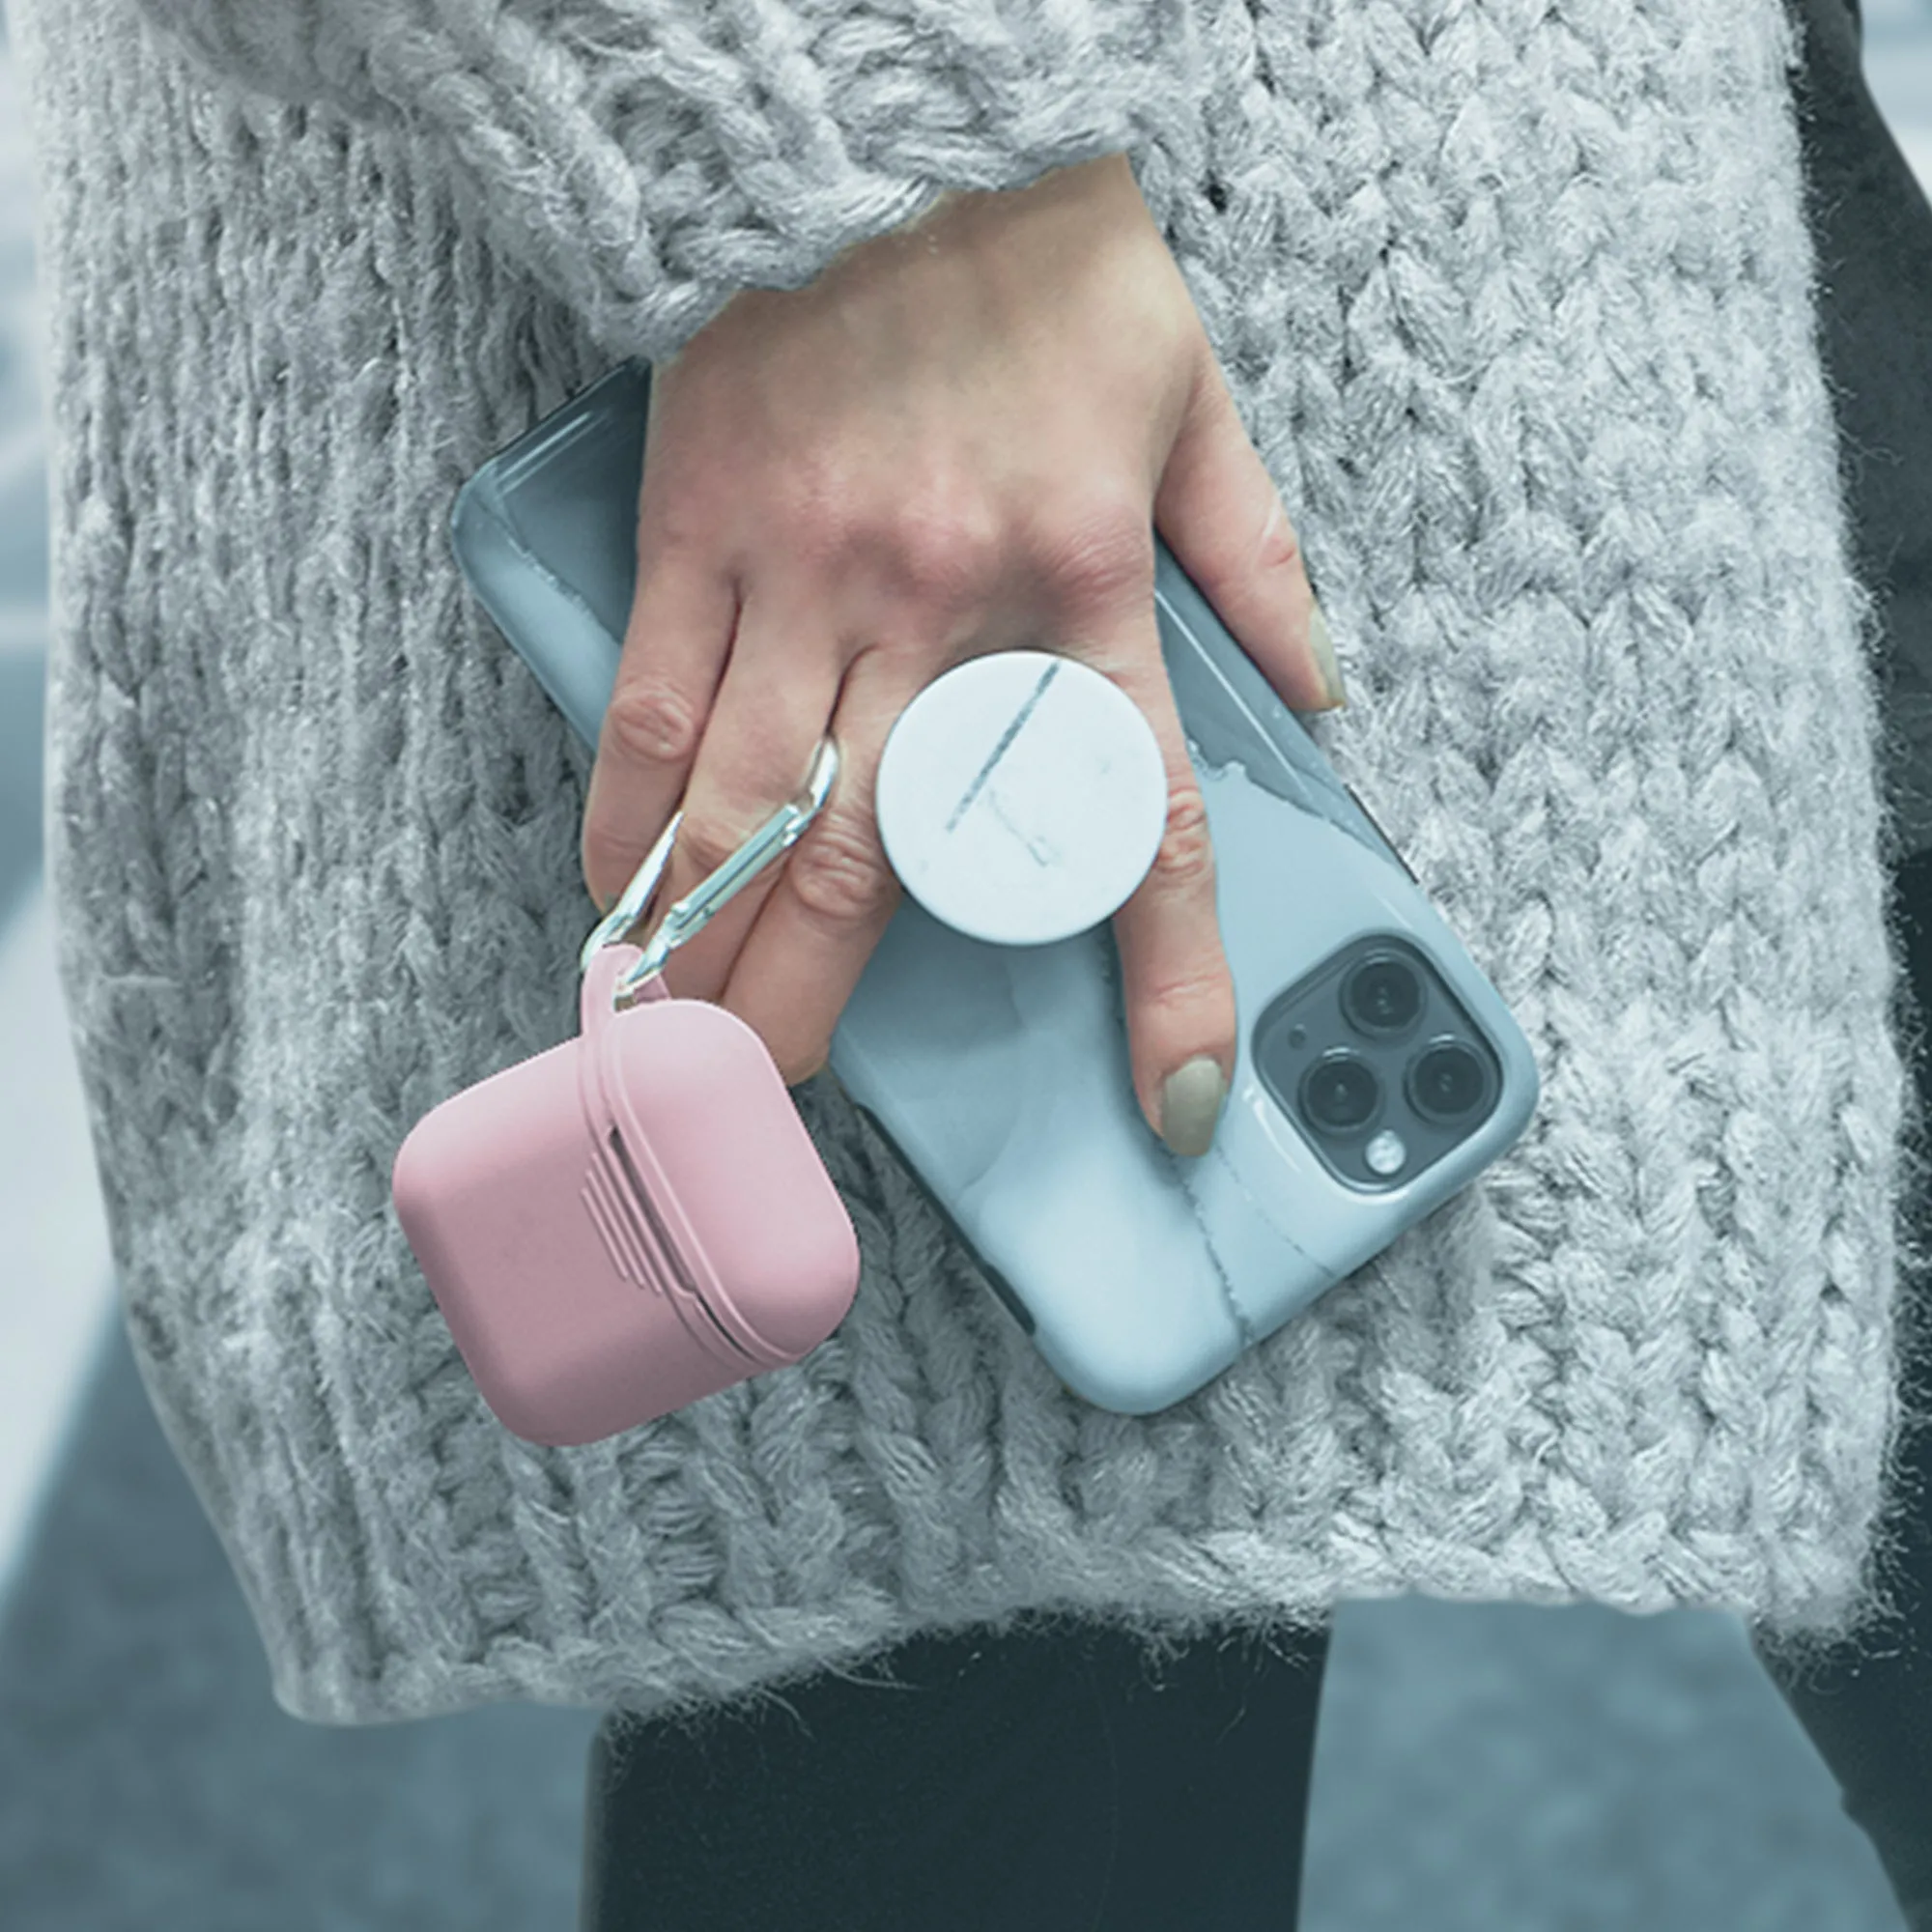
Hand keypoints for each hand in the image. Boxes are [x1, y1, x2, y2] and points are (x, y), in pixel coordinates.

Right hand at [581, 152, 1342, 1154]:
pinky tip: (614, 899)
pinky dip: (630, 818)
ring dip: (706, 949)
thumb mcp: (1198, 396)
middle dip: (820, 1008)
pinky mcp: (700, 528)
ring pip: (747, 807)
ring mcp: (807, 573)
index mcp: (1089, 582)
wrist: (883, 120)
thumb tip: (1314, 700)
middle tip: (781, 1112)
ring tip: (676, 1053)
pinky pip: (653, 705)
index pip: (1134, 818)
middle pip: (879, 860)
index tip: (1177, 1099)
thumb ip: (1257, 558)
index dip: (1169, 977)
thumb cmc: (1050, 265)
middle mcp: (944, 605)